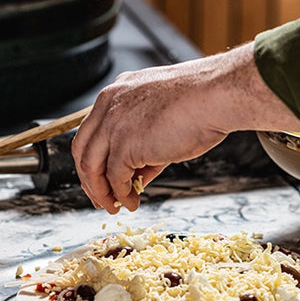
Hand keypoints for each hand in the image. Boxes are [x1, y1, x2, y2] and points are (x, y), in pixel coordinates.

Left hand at [71, 42, 299, 212]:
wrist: (217, 96)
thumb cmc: (202, 103)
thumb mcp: (163, 120)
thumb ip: (144, 146)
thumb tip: (137, 176)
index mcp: (117, 93)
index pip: (92, 130)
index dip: (94, 158)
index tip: (102, 178)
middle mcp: (109, 105)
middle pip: (83, 149)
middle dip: (90, 179)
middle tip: (101, 198)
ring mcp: (113, 124)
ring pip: (92, 166)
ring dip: (101, 191)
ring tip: (115, 207)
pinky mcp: (124, 144)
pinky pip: (114, 177)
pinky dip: (120, 194)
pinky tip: (132, 203)